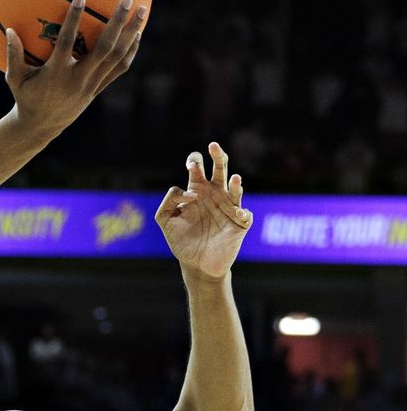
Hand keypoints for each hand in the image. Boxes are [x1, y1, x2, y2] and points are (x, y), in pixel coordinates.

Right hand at [4, 0, 143, 138]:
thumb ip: (12, 54)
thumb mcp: (14, 78)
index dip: (74, 20)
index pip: (67, 43)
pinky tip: (137, 35)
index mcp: (57, 74)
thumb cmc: (25, 97)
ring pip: (117, 57)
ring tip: (142, 11)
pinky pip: (120, 68)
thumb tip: (9, 29)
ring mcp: (92, 85)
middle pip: (105, 48)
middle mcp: (78, 79)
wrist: (41, 126)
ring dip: (131, 33)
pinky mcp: (98, 89)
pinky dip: (131, 51)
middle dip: (118, 22)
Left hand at [155, 142, 253, 278]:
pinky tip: (239, 213)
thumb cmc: (180, 239)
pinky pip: (245, 215)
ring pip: (236, 189)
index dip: (195, 162)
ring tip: (234, 178)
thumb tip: (188, 192)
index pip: (197, 168)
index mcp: (197, 190)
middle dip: (218, 156)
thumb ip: (169, 201)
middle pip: (220, 169)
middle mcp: (214, 195)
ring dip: (235, 183)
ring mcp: (229, 208)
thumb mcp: (165, 219)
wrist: (196, 264)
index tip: (192, 167)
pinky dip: (244, 213)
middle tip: (213, 146)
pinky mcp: (240, 224)